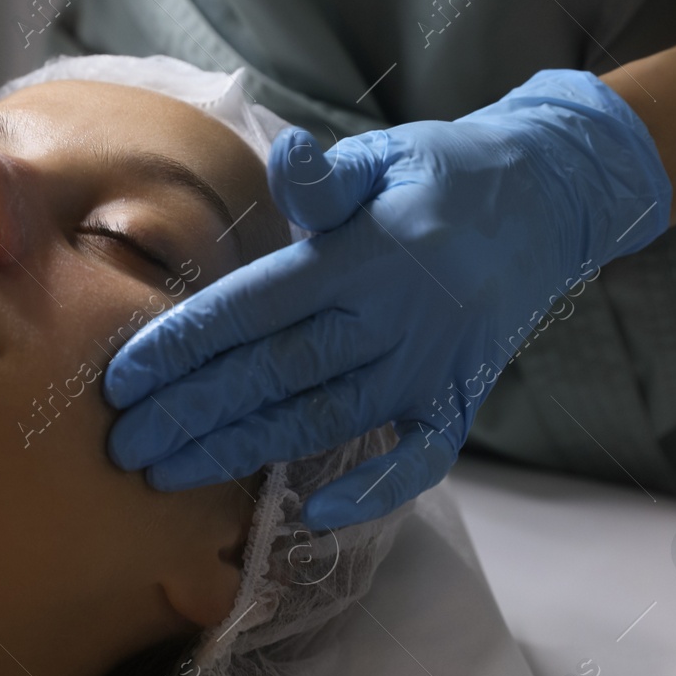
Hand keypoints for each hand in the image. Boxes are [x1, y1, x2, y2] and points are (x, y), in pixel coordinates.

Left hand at [101, 69, 671, 528]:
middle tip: (124, 446)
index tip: (121, 379)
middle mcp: (395, 315)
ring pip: (322, 419)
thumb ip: (325, 180)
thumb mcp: (384, 158)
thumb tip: (284, 157)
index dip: (183, 345)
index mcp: (363, 254)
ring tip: (170, 476)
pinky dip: (375, 490)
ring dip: (243, 452)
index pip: (253, 307)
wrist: (554, 199)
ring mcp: (431, 364)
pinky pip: (419, 458)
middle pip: (274, 374)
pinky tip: (315, 517)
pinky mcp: (460, 395)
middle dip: (191, 414)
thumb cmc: (443, 175)